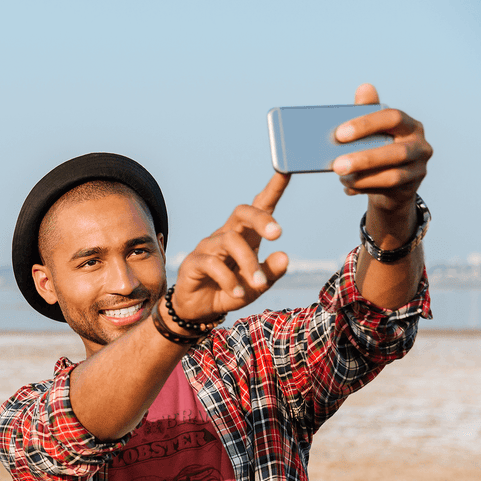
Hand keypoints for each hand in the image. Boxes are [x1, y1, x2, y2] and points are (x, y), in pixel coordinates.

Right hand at [169, 173, 290, 321]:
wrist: (200, 309)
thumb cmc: (231, 291)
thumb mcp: (256, 286)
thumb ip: (270, 273)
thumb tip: (284, 257)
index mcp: (246, 236)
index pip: (259, 207)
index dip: (273, 189)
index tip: (286, 171)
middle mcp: (227, 235)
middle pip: (241, 213)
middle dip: (261, 219)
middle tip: (277, 234)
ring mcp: (208, 246)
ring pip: (230, 241)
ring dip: (248, 264)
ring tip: (257, 285)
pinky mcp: (194, 261)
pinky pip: (213, 264)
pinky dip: (229, 280)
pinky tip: (237, 293)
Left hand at [332, 84, 431, 214]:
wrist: (392, 183)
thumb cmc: (379, 148)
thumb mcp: (373, 130)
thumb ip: (367, 111)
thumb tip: (364, 87)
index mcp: (410, 125)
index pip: (393, 118)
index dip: (367, 124)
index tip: (339, 134)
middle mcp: (420, 146)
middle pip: (395, 152)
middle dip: (364, 159)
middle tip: (336, 165)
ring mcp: (419, 169)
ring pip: (392, 176)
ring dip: (363, 178)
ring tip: (341, 177)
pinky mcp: (411, 189)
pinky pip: (387, 191)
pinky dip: (364, 188)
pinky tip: (348, 187)